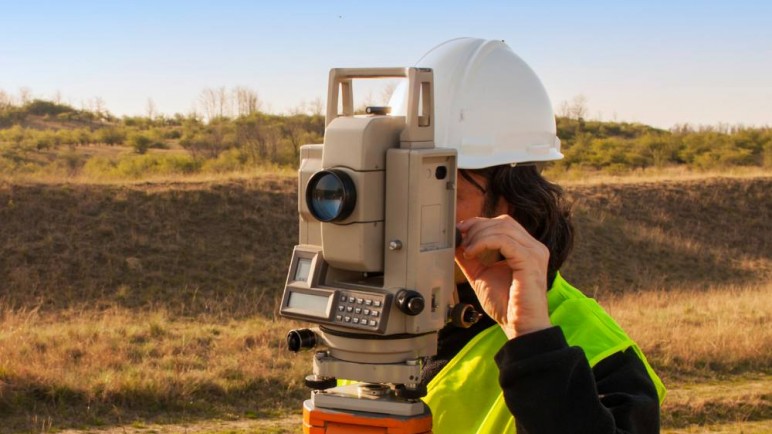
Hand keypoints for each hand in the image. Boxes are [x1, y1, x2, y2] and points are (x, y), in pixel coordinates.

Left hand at [455, 215, 551, 339]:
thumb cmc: (506, 305)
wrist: (519, 327)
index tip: (461, 232)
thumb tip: (455, 244)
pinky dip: (483, 243)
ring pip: (502, 228)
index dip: (479, 223)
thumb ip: (471, 259)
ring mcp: (534, 252)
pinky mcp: (530, 260)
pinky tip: (472, 254)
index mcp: (525, 249)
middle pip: (503, 222)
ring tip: (467, 251)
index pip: (503, 224)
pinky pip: (503, 240)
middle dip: (477, 227)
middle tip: (461, 241)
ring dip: (478, 236)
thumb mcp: (481, 275)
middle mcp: (533, 247)